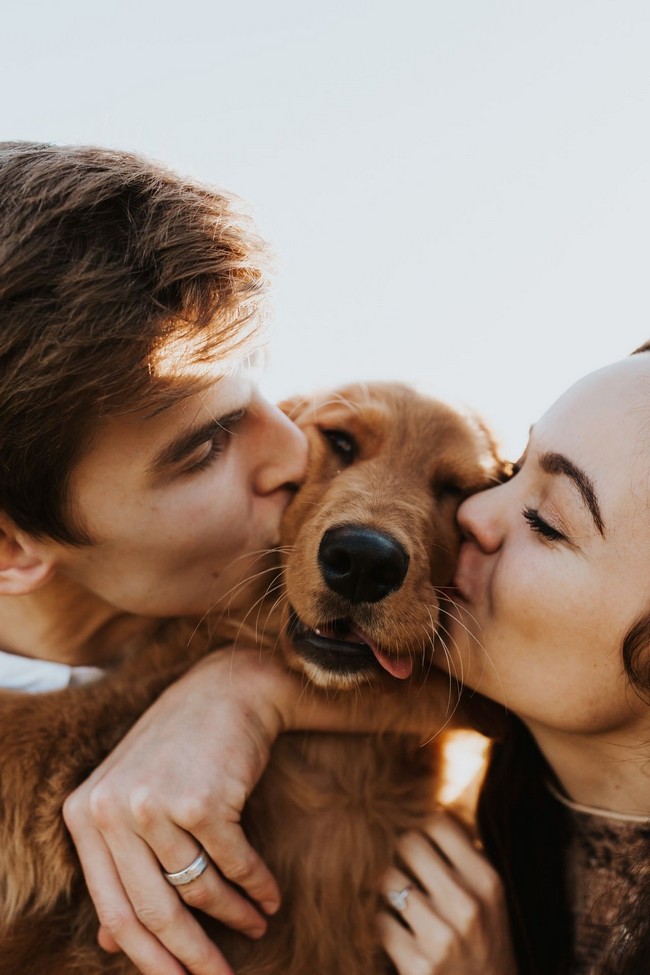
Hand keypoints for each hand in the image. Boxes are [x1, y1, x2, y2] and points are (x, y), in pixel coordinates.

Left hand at [63, 648, 297, 974]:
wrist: (230, 689)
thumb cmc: (181, 747)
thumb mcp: (135, 799)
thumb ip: (119, 862)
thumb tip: (109, 941)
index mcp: (85, 813)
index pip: (113, 909)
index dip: (148, 957)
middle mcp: (112, 810)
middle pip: (153, 911)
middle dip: (192, 956)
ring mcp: (155, 804)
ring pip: (198, 890)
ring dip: (234, 916)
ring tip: (256, 925)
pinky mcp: (202, 800)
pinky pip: (233, 865)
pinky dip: (256, 887)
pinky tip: (270, 897)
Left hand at [379, 811, 516, 974]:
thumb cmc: (484, 940)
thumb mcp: (489, 895)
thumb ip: (465, 850)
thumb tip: (431, 804)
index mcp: (486, 881)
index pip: (438, 822)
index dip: (418, 822)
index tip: (411, 830)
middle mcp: (467, 906)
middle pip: (407, 844)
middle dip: (396, 850)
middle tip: (394, 859)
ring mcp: (442, 938)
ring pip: (387, 880)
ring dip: (384, 886)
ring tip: (392, 893)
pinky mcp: (418, 967)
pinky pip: (379, 921)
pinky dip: (380, 922)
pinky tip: (393, 927)